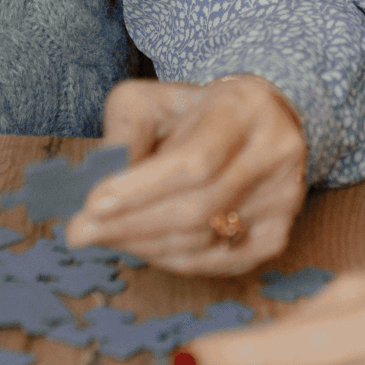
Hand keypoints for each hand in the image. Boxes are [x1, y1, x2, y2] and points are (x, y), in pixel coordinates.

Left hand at [63, 75, 306, 274]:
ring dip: (144, 245)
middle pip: (198, 208)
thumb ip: (124, 134)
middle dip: (131, 225)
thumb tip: (99, 186)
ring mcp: (284, 199)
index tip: (93, 203)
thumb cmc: (193, 111)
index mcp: (245, 109)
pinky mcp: (279, 234)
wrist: (256, 122)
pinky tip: (141, 246)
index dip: (141, 188)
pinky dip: (172, 260)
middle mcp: (275, 154)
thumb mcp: (151, 102)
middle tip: (80, 232)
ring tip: (103, 237)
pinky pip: (218, 262)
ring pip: (205, 240)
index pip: (194, 161)